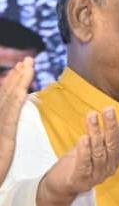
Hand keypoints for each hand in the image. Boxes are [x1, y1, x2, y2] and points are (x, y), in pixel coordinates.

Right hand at [0, 57, 33, 184]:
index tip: (25, 69)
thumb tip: (12, 126)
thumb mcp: (5, 146)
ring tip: (28, 64)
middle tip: (28, 60)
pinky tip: (23, 88)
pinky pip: (9, 113)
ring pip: (8, 97)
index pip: (8, 98)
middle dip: (17, 75)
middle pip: (7, 92)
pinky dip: (15, 98)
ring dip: (18, 79)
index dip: (15, 82)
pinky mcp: (2, 133)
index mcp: (1, 122)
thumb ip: (8, 132)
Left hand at [40, 108, 118, 198]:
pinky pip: (85, 164)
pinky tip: (84, 138)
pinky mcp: (82, 178)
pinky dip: (85, 151)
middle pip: (113, 146)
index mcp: (117, 157)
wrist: (65, 183)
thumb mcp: (104, 143)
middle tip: (109, 110)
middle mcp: (110, 166)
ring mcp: (97, 173)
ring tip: (92, 117)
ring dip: (96, 133)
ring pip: (98, 152)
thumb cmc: (86, 160)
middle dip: (112, 127)